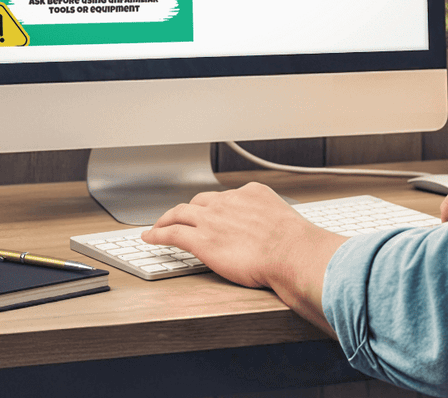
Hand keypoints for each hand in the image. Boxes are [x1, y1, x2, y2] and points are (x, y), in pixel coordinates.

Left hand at [142, 182, 347, 334]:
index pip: (226, 197)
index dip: (214, 207)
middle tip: (180, 216)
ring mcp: (213, 219)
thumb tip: (286, 239)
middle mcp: (229, 201)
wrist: (292, 253)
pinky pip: (172, 232)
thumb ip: (277, 225)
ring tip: (158, 225)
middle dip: (188, 209)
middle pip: (200, 201)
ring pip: (180, 213)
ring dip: (167, 218)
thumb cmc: (297, 246)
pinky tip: (150, 237)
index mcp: (252, 194)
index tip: (211, 212)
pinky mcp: (201, 239)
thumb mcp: (289, 223)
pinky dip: (157, 233)